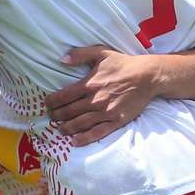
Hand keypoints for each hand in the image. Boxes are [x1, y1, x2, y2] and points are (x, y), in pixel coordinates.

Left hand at [46, 46, 160, 146]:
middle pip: (69, 111)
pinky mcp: (116, 121)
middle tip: (51, 118)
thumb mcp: (101, 53)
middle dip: (57, 116)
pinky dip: (85, 138)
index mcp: (89, 84)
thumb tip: (61, 59)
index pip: (64, 96)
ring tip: (60, 130)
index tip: (47, 105)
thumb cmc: (123, 64)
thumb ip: (79, 55)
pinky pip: (98, 132)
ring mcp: (105, 112)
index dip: (52, 102)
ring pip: (80, 123)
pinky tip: (75, 141)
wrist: (148, 77)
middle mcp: (95, 100)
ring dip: (67, 128)